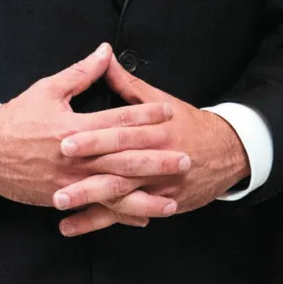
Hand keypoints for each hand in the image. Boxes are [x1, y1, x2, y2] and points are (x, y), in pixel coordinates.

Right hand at [0, 42, 188, 225]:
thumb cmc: (18, 118)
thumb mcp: (48, 88)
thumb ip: (81, 72)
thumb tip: (105, 51)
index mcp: (74, 128)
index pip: (117, 122)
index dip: (144, 116)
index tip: (168, 112)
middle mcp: (76, 158)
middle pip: (123, 160)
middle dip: (156, 160)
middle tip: (185, 157)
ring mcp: (71, 183)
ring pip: (115, 191)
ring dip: (146, 196)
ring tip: (173, 197)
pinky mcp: (65, 198)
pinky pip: (98, 209)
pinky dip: (121, 215)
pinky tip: (143, 218)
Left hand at [53, 54, 249, 234]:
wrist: (225, 151)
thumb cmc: (188, 123)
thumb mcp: (161, 99)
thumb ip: (129, 85)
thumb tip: (105, 57)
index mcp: (154, 130)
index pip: (119, 133)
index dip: (93, 138)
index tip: (65, 140)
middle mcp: (155, 159)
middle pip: (118, 167)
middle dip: (86, 174)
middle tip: (57, 178)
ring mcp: (157, 185)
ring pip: (119, 196)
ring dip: (89, 201)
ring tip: (60, 203)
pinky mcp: (158, 204)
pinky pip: (125, 214)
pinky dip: (99, 222)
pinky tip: (72, 226)